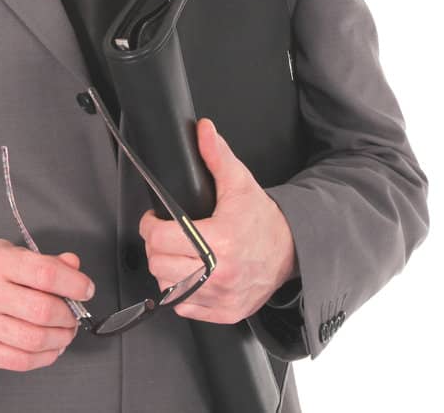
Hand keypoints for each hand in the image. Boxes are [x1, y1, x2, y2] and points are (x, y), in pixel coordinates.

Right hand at [0, 239, 94, 371]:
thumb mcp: (6, 254)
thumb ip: (42, 259)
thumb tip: (72, 264)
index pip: (45, 273)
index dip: (73, 283)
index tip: (85, 289)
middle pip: (43, 310)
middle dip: (69, 316)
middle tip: (74, 315)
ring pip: (35, 339)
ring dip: (60, 338)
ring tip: (64, 332)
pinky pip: (21, 361)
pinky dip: (45, 357)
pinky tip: (50, 348)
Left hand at [138, 118, 297, 324]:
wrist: (292, 250)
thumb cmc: (263, 220)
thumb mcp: (240, 183)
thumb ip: (217, 156)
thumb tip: (203, 130)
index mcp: (220, 241)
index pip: (162, 239)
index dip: (150, 226)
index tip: (154, 220)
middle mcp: (220, 273)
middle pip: (159, 265)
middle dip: (156, 247)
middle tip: (165, 236)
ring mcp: (222, 297)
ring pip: (167, 288)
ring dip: (167, 270)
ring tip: (180, 255)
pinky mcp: (224, 313)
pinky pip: (184, 308)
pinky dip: (182, 293)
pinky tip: (193, 275)